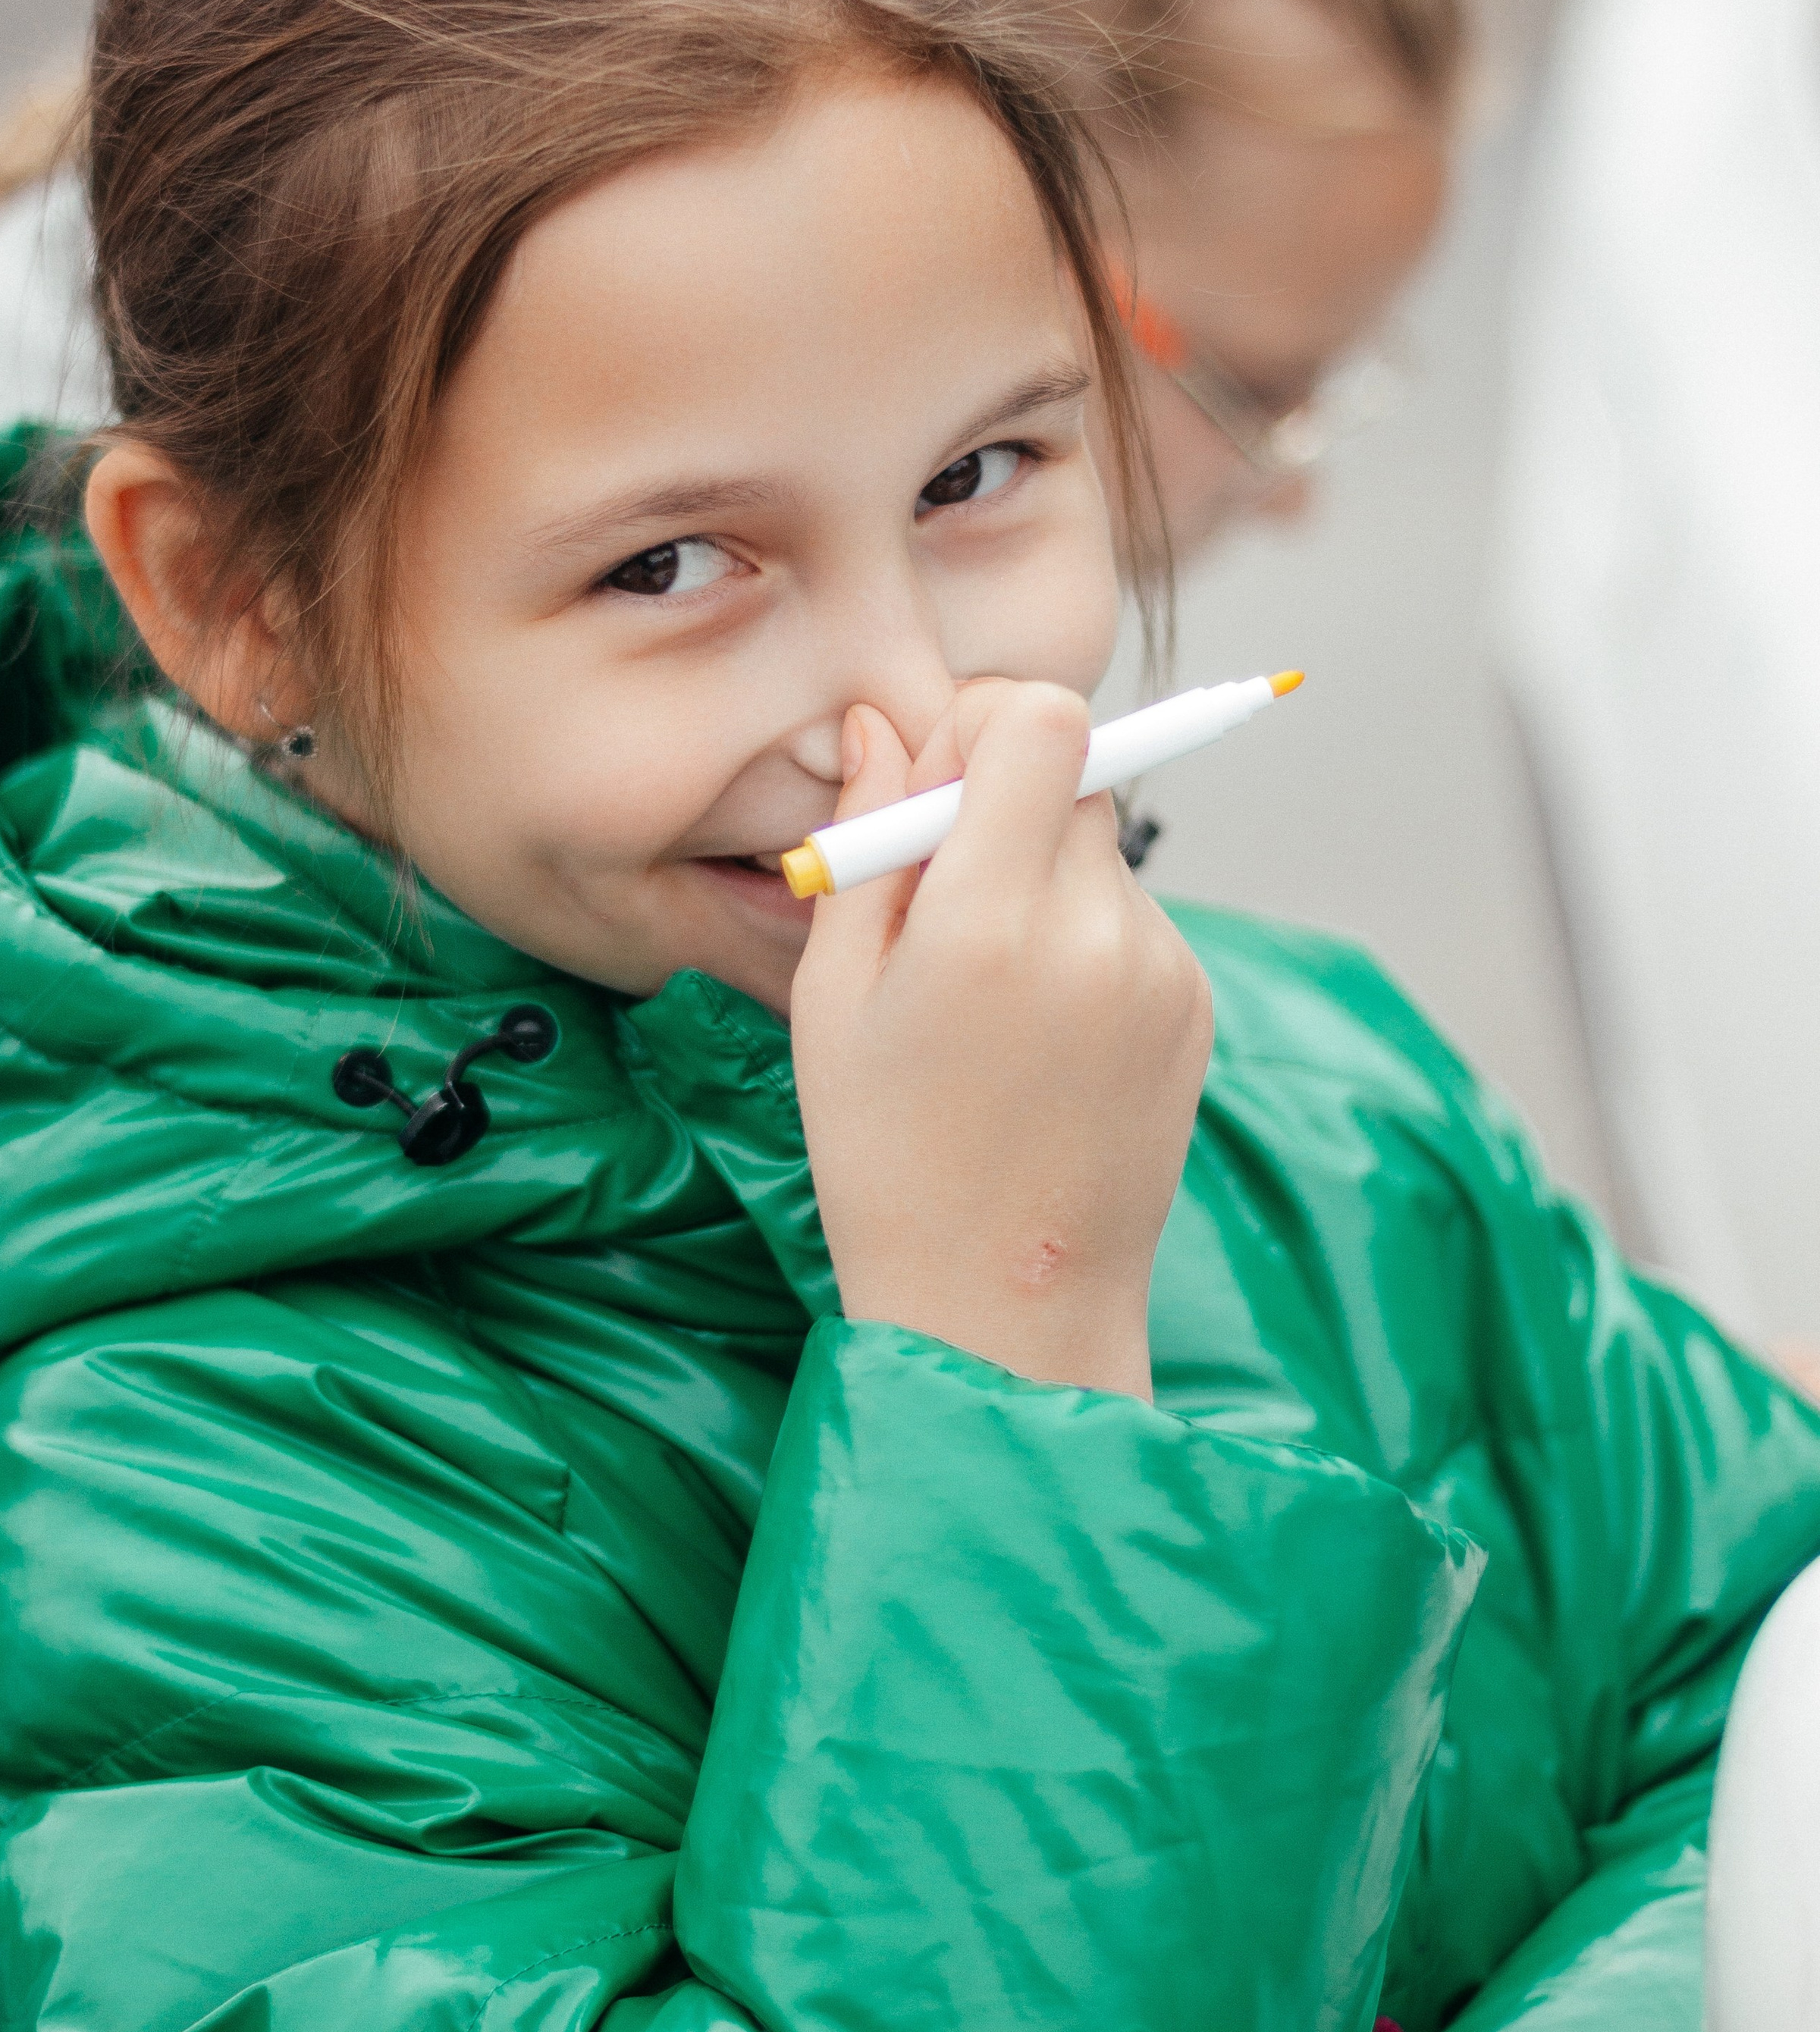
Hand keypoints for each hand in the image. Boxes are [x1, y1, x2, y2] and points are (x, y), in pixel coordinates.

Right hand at [790, 680, 1212, 1399]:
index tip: (935, 784)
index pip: (1042, 721)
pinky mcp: (1196, 1006)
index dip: (984, 723)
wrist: (1005, 1311)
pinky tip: (1036, 1032)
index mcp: (992, 922)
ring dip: (1041, 872)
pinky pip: (1131, 917)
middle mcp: (1097, 933)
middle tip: (943, 887)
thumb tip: (884, 723)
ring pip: (1100, 846)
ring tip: (985, 993)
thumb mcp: (835, 997)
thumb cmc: (887, 1156)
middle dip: (1007, 794)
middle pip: (1079, 769)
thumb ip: (868, 842)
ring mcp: (1162, 972)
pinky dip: (1082, 935)